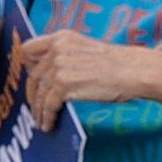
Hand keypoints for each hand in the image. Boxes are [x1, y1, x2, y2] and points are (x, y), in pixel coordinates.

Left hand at [13, 27, 161, 120]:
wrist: (134, 70)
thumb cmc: (117, 63)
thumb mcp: (85, 49)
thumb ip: (65, 55)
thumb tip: (48, 75)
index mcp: (62, 37)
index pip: (28, 49)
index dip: (27, 66)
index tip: (31, 80)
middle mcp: (57, 49)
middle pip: (32, 75)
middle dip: (32, 95)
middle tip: (35, 107)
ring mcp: (60, 67)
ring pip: (39, 93)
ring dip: (38, 110)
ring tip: (41, 121)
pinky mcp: (65, 85)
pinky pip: (48, 105)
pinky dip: (47, 117)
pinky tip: (49, 124)